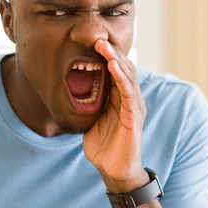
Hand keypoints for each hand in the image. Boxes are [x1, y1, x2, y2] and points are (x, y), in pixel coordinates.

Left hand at [83, 40, 148, 193]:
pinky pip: (128, 93)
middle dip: (110, 51)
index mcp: (120, 98)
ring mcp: (134, 107)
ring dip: (115, 59)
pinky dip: (121, 77)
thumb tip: (73, 91)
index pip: (116, 70)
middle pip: (123, 68)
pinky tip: (113, 65)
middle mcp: (130, 99)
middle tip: (97, 37)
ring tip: (104, 45)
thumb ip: (90, 104)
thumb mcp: (93, 119)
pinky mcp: (134, 117)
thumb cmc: (104, 147)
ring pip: (127, 76)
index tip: (91, 41)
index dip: (106, 55)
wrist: (114, 171)